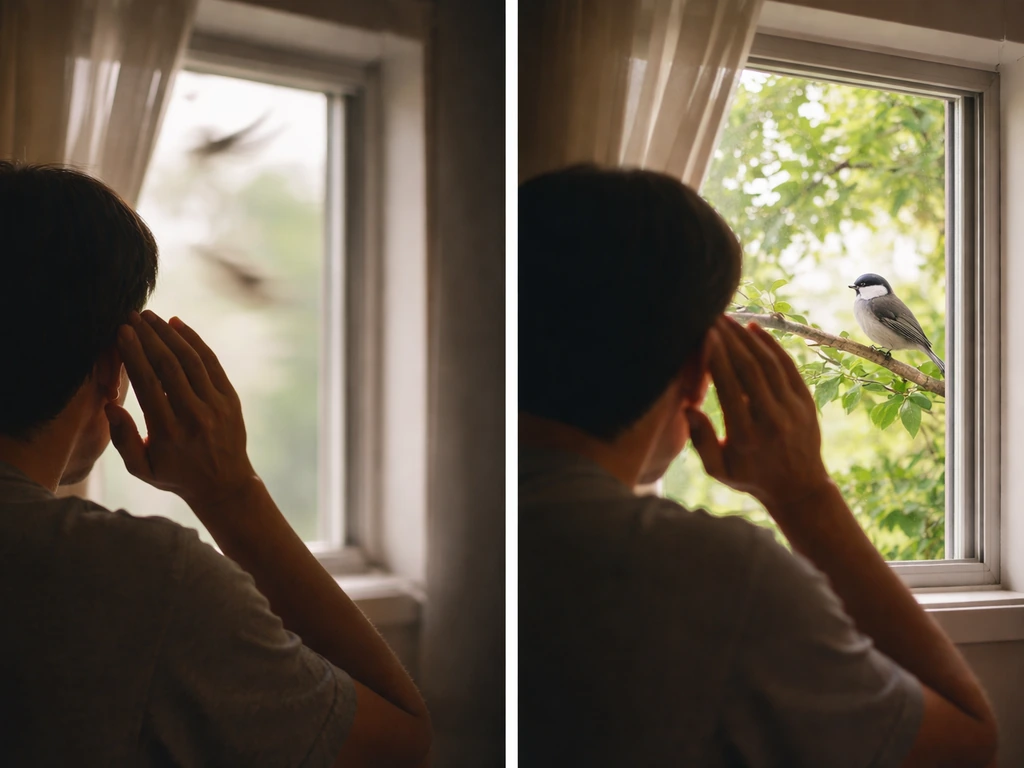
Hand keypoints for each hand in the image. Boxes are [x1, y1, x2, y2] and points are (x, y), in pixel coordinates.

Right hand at [106, 310, 256, 512]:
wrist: (225, 485)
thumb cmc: (176, 476)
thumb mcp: (142, 469)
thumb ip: (123, 439)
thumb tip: (110, 405)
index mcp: (168, 432)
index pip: (148, 384)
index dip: (133, 354)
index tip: (121, 332)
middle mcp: (194, 416)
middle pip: (169, 366)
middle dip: (149, 336)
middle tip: (132, 316)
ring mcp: (216, 406)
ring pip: (191, 361)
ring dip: (170, 334)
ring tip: (151, 317)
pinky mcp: (231, 399)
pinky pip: (211, 364)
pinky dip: (195, 342)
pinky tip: (178, 325)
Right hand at [686, 315, 832, 512]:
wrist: (799, 489)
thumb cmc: (750, 478)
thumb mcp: (718, 470)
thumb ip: (701, 441)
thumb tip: (687, 408)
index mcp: (746, 436)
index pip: (729, 387)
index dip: (716, 357)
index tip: (703, 335)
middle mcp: (772, 419)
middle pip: (749, 369)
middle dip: (729, 339)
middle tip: (712, 317)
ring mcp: (793, 409)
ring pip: (769, 363)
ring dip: (748, 338)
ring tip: (728, 319)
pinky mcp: (806, 402)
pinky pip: (788, 367)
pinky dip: (772, 345)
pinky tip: (754, 329)